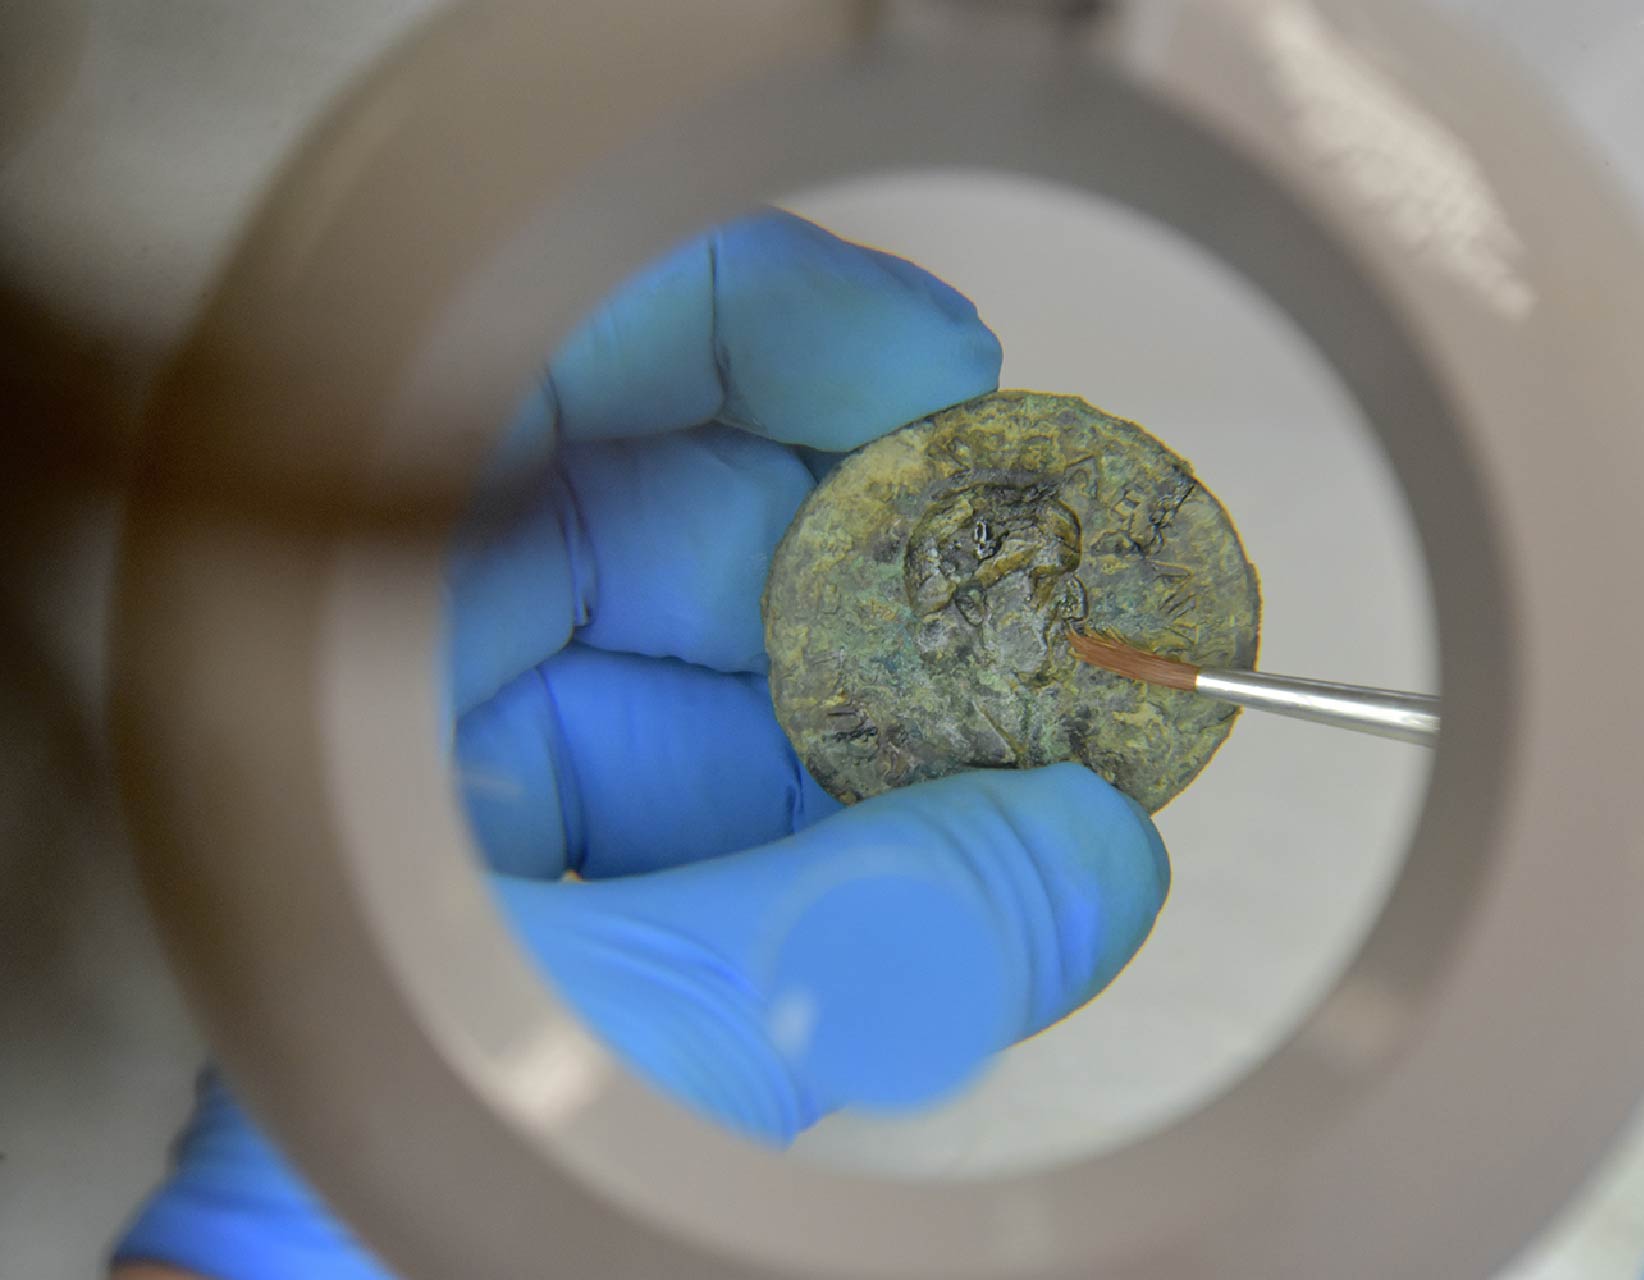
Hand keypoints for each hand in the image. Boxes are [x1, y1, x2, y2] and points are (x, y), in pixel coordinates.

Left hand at [113, 210, 1169, 1279]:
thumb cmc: (370, 1203)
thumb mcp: (631, 1053)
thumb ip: (874, 950)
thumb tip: (1096, 857)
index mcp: (350, 649)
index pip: (534, 366)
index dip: (745, 321)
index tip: (924, 361)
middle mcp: (390, 680)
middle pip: (641, 504)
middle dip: (849, 537)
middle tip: (1009, 567)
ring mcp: (451, 768)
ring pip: (685, 650)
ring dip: (860, 682)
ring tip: (999, 720)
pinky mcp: (519, 861)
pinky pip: (683, 772)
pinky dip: (811, 789)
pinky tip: (913, 826)